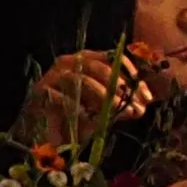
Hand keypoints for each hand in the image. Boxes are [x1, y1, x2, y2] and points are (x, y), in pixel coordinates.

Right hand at [17, 49, 155, 143]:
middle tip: (136, 108)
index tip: (147, 98)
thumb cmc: (73, 115)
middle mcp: (69, 62)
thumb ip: (118, 104)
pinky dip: (80, 108)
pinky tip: (93, 120)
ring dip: (104, 97)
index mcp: (86, 59)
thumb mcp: (101, 108)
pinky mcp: (41, 92)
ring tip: (119, 112)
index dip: (133, 76)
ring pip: (82, 80)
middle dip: (121, 89)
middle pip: (100, 68)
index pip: (114, 58)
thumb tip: (140, 108)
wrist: (39, 128)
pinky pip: (64, 97)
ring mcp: (53, 75)